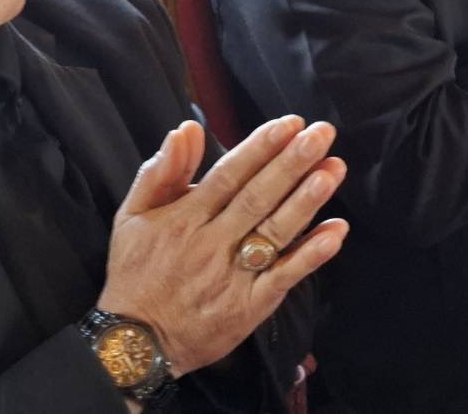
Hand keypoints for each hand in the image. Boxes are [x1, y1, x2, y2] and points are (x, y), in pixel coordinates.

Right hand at [97, 117, 348, 375]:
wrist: (135, 344)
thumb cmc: (136, 273)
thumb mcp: (132, 216)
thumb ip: (161, 171)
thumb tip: (186, 129)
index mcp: (185, 218)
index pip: (229, 174)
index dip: (261, 147)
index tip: (290, 123)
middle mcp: (212, 243)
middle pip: (257, 196)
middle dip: (292, 162)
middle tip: (322, 133)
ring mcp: (233, 276)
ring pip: (275, 232)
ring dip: (307, 200)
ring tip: (333, 170)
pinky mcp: (250, 307)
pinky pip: (284, 276)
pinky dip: (311, 255)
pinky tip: (335, 232)